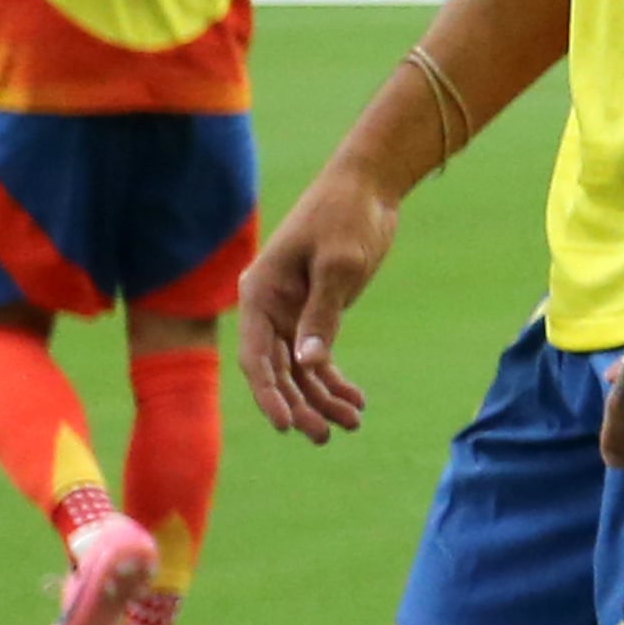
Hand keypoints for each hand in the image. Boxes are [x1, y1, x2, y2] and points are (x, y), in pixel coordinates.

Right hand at [236, 162, 394, 439]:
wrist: (367, 187)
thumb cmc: (346, 218)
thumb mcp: (338, 265)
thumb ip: (322, 314)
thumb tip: (307, 364)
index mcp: (260, 294)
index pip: (256, 356)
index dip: (268, 393)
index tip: (286, 424)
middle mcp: (269, 308)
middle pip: (277, 370)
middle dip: (300, 404)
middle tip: (324, 437)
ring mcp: (291, 312)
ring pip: (300, 369)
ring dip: (322, 398)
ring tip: (351, 424)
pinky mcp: (317, 312)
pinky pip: (319, 356)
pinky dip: (335, 380)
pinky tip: (356, 402)